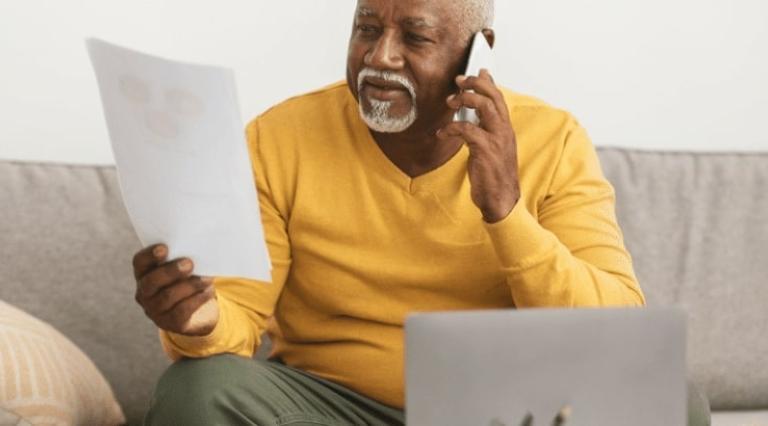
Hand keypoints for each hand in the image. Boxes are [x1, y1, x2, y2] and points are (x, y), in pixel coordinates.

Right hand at [132, 244, 218, 335]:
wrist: (201, 311)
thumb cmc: (190, 281)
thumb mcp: (185, 269)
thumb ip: (184, 259)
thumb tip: (198, 251)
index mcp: (144, 274)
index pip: (140, 262)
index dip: (149, 255)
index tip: (164, 248)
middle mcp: (144, 293)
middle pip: (151, 281)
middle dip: (170, 271)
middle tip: (189, 263)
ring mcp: (155, 311)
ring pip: (168, 296)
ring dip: (189, 285)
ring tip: (206, 278)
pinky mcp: (170, 324)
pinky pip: (182, 311)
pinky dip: (196, 299)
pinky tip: (207, 292)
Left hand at [438, 69, 520, 222]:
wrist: (501, 200)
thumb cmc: (494, 176)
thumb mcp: (492, 149)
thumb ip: (485, 131)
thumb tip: (472, 117)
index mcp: (506, 129)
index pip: (500, 98)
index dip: (488, 82)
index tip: (478, 71)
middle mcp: (505, 131)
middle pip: (493, 97)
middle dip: (476, 83)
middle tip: (459, 80)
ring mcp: (497, 140)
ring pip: (485, 107)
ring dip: (466, 99)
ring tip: (451, 102)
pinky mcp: (486, 150)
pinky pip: (467, 130)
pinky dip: (451, 128)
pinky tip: (442, 132)